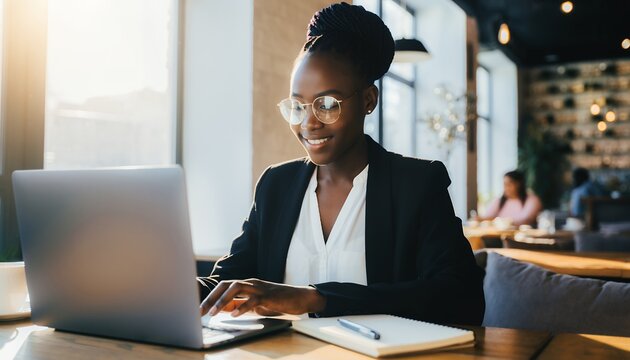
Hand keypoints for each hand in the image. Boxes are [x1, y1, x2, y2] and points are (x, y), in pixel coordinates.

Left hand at [199, 278, 325, 316]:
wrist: (299, 297)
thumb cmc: (277, 301)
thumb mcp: (255, 303)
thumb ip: (240, 303)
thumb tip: (222, 308)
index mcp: (246, 284)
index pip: (223, 287)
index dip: (210, 297)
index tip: (199, 310)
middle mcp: (251, 283)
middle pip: (225, 285)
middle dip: (211, 298)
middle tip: (200, 312)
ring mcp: (259, 288)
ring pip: (237, 287)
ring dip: (223, 300)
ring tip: (214, 313)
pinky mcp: (269, 296)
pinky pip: (253, 299)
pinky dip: (242, 307)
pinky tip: (235, 314)